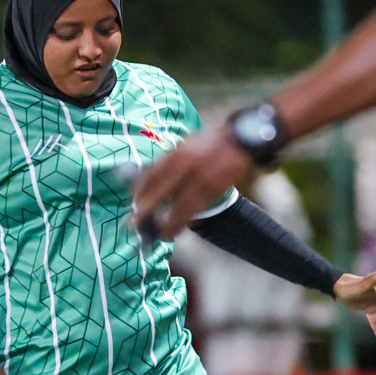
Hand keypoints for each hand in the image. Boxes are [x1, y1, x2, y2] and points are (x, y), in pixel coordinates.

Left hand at [132, 130, 254, 239]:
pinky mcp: (216, 190)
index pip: (151, 176)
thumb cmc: (209, 144)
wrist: (242, 139)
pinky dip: (185, 221)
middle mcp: (187, 166)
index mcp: (177, 153)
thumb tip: (145, 180)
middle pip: (160, 194)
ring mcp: (203, 179)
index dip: (139, 194)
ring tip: (159, 235)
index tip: (133, 206)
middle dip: (146, 212)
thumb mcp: (185, 146)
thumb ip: (168, 162)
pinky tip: (177, 229)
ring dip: (167, 224)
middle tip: (137, 226)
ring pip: (179, 208)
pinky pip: (196, 210)